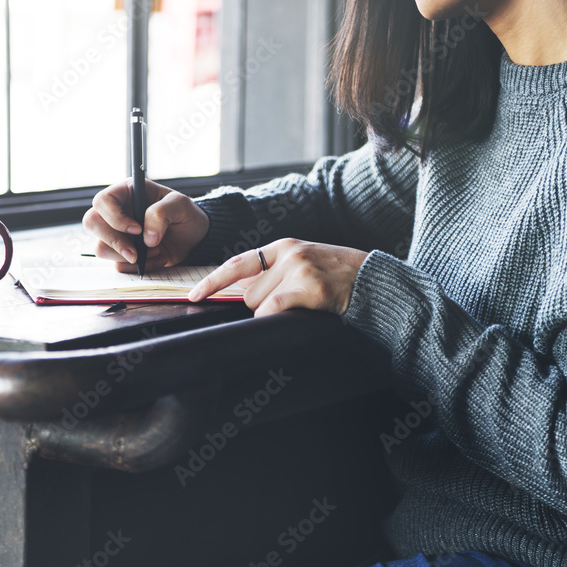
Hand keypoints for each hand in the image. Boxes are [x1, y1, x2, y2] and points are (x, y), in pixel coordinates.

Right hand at [83, 178, 209, 272]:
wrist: (194, 238)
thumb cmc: (185, 215)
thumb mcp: (181, 205)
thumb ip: (162, 213)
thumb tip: (146, 237)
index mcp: (126, 192)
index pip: (102, 201)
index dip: (115, 217)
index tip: (137, 229)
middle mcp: (116, 212)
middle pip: (92, 223)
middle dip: (114, 241)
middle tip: (136, 252)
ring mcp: (116, 234)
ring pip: (101, 248)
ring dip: (128, 256)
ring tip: (156, 251)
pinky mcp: (122, 253)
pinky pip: (118, 265)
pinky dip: (138, 268)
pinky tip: (157, 258)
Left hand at [188, 238, 368, 316]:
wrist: (373, 280)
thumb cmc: (338, 276)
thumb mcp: (304, 262)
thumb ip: (274, 271)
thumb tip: (241, 290)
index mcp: (283, 246)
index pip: (237, 262)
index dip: (212, 280)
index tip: (193, 295)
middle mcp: (288, 254)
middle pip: (248, 292)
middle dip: (261, 305)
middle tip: (291, 302)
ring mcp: (299, 270)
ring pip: (259, 304)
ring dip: (273, 313)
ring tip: (302, 305)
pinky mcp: (310, 288)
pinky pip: (272, 310)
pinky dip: (273, 319)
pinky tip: (294, 315)